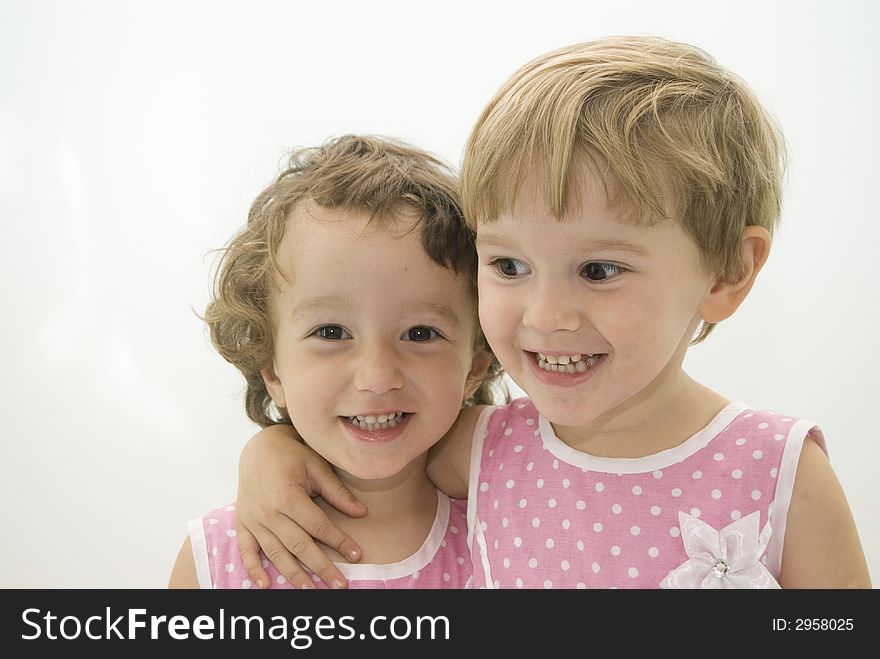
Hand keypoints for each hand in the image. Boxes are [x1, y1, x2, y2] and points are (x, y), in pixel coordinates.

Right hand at [235, 424, 367, 587]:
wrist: (259, 447)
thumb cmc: (292, 456)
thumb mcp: (317, 467)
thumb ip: (337, 492)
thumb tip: (362, 513)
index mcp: (288, 497)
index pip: (318, 527)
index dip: (339, 542)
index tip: (357, 555)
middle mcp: (269, 513)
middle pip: (299, 546)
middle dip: (321, 567)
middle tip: (341, 585)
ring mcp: (253, 520)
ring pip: (276, 554)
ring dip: (294, 575)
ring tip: (312, 591)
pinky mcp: (243, 523)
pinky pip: (246, 551)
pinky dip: (254, 569)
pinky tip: (266, 585)